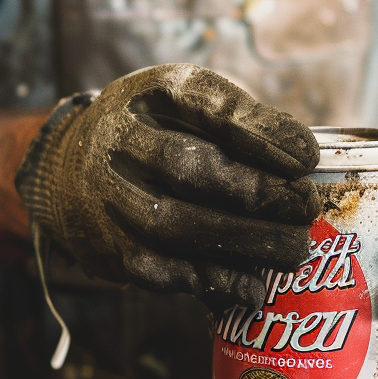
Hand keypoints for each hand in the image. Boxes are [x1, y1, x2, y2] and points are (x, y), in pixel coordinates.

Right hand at [15, 64, 320, 311]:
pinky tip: (253, 285)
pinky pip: (160, 270)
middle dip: (255, 190)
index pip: (204, 103)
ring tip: (294, 249)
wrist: (70, 170)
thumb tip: (306, 164)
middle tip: (304, 206)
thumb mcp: (194, 107)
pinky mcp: (110, 248)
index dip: (259, 132)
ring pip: (172, 223)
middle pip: (184, 165)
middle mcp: (121, 138)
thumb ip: (244, 126)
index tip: (307, 157)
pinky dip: (213, 280)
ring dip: (243, 241)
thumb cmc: (161, 134)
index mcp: (153, 92)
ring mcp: (109, 195)